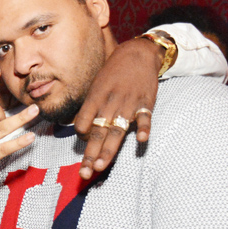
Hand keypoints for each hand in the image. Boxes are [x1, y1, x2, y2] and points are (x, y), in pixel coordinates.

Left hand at [72, 37, 161, 178]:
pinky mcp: (146, 103)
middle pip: (97, 132)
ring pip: (117, 130)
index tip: (84, 139)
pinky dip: (143, 128)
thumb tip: (81, 129)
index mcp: (95, 98)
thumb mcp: (96, 86)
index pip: (83, 122)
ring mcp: (128, 104)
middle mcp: (110, 103)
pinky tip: (141, 140)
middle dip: (90, 155)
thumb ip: (90, 108)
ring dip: (108, 150)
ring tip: (100, 167)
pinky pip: (144, 117)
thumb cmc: (113, 73)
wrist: (138, 54)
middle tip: (84, 174)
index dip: (81, 134)